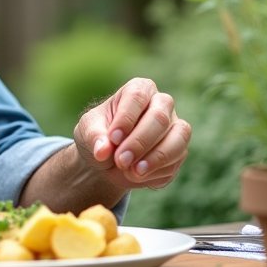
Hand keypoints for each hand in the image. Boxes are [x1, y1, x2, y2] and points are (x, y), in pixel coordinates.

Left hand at [73, 78, 190, 189]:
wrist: (108, 158)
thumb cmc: (99, 134)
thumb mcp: (87, 131)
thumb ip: (94, 137)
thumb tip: (102, 150)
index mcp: (139, 89)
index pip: (137, 98)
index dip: (126, 119)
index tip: (112, 139)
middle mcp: (162, 104)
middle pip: (160, 118)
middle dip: (140, 142)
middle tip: (121, 161)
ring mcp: (175, 127)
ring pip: (178, 138)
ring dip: (156, 158)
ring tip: (134, 172)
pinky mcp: (179, 151)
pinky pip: (176, 161)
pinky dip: (157, 173)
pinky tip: (137, 177)